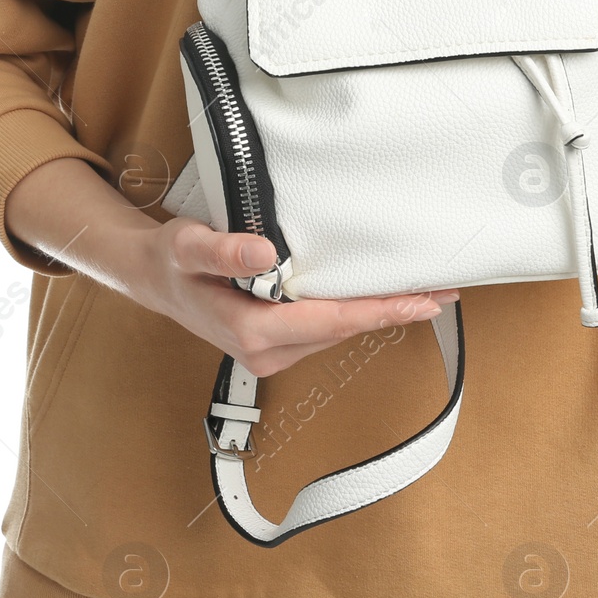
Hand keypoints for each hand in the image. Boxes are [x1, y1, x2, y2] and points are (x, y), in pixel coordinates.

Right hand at [135, 219, 456, 376]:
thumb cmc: (171, 262)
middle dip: (392, 310)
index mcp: (252, 330)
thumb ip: (223, 251)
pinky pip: (325, 326)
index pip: (330, 320)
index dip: (378, 311)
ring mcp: (273, 351)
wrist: (154, 279)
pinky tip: (377, 296)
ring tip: (421, 292)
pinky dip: (354, 311)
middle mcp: (267, 350)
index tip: (419, 302)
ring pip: (337, 329)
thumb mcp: (188, 246)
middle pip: (343, 328)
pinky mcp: (278, 343)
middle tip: (442, 291)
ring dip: (376, 311)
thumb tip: (265, 256)